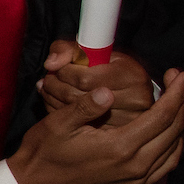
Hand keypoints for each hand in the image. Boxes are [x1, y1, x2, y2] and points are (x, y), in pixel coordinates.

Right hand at [7, 69, 183, 183]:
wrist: (38, 183)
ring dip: (179, 124)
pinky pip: (166, 164)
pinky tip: (166, 131)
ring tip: (175, 102)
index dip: (175, 93)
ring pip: (175, 149)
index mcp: (119, 147)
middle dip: (181, 103)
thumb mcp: (58, 122)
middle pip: (174, 131)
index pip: (161, 117)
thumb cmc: (46, 149)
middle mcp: (135, 166)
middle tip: (180, 81)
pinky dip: (173, 145)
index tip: (182, 74)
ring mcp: (137, 180)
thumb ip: (86, 106)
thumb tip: (108, 92)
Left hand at [42, 42, 157, 126]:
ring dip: (54, 99)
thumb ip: (66, 49)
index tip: (57, 68)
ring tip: (48, 88)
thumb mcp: (90, 49)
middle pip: (80, 98)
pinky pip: (80, 125)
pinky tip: (55, 102)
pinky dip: (61, 113)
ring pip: (77, 113)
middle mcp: (136, 99)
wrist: (128, 86)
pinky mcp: (118, 133)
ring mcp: (129, 121)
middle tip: (47, 79)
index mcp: (132, 75)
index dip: (64, 73)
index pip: (85, 79)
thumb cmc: (107, 64)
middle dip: (56, 86)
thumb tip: (50, 63)